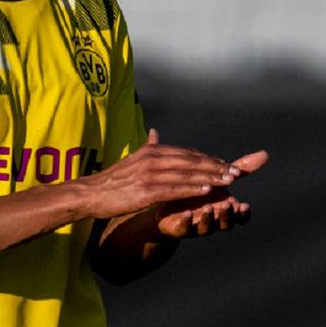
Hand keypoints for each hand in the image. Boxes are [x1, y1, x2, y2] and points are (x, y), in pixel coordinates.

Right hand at [80, 129, 239, 218]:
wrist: (90, 193)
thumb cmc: (113, 180)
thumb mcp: (133, 159)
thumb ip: (148, 146)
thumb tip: (155, 132)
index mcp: (152, 152)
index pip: (187, 153)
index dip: (208, 159)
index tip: (226, 164)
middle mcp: (152, 159)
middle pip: (191, 161)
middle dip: (215, 167)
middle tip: (235, 172)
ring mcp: (149, 174)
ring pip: (186, 174)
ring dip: (209, 177)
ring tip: (228, 181)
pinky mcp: (145, 191)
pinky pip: (174, 189)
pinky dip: (192, 188)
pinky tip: (206, 191)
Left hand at [155, 149, 267, 237]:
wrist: (173, 202)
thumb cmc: (202, 189)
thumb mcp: (221, 178)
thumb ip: (240, 169)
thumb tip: (266, 153)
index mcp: (226, 209)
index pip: (241, 216)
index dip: (243, 213)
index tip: (244, 205)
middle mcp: (215, 219)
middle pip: (226, 223)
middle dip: (227, 215)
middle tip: (227, 205)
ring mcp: (198, 225)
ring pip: (207, 226)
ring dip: (209, 218)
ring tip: (208, 207)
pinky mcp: (180, 228)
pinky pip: (185, 228)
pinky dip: (187, 221)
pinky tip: (187, 213)